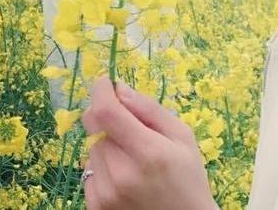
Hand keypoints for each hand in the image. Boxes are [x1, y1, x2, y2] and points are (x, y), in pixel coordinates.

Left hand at [81, 75, 216, 209]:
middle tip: (131, 126)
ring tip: (133, 158)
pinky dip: (103, 165)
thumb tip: (120, 88)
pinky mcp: (95, 207)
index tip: (104, 81)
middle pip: (96, 128)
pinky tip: (124, 175)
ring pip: (92, 148)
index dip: (100, 91)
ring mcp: (105, 194)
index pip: (107, 113)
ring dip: (107, 143)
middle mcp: (121, 174)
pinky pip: (89, 170)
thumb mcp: (181, 135)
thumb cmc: (188, 176)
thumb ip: (149, 109)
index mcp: (148, 152)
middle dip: (109, 118)